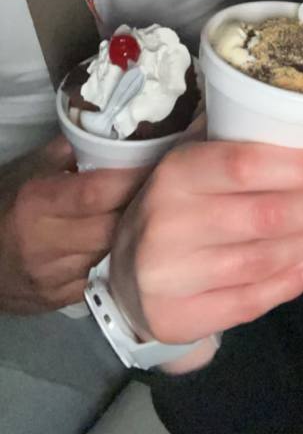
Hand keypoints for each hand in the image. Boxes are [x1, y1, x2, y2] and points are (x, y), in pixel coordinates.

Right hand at [0, 135, 148, 312]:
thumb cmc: (5, 205)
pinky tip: (123, 244)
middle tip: (156, 190)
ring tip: (143, 214)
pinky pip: (105, 276)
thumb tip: (112, 133)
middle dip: (137, 207)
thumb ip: (69, 150)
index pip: (96, 193)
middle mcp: (46, 243)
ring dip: (130, 233)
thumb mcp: (29, 170)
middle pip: (112, 227)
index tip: (156, 164)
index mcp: (37, 204)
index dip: (131, 179)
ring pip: (113, 254)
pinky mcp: (63, 300)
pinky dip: (117, 258)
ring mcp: (54, 277)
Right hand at [109, 141, 302, 347]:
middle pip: (263, 216)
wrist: (124, 278)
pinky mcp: (179, 318)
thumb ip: (230, 144)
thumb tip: (300, 117)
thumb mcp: (187, 167)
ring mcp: (171, 276)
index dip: (300, 168)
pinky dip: (291, 283)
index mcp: (175, 174)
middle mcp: (169, 223)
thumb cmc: (174, 209)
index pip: (244, 165)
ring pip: (262, 261)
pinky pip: (250, 302)